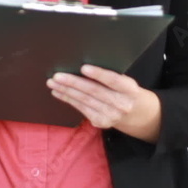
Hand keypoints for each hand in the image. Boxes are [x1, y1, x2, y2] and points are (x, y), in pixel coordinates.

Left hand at [46, 64, 161, 141]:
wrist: (135, 112)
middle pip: (94, 92)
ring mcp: (111, 116)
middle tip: (57, 76)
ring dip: (66, 91)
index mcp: (130, 89)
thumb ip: (109, 76)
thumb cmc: (124, 89)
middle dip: (73, 83)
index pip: (114, 80)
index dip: (99, 74)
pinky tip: (59, 92)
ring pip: (85, 101)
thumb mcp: (124, 81)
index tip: (83, 68)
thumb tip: (82, 65)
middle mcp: (121, 104)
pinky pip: (82, 109)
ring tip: (53, 83)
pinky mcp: (101, 122)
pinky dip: (68, 99)